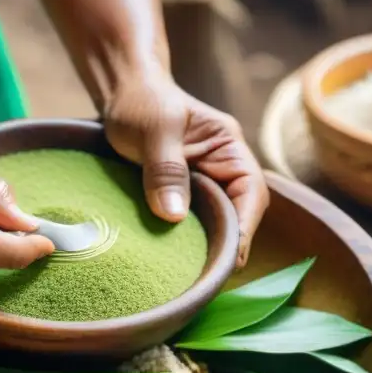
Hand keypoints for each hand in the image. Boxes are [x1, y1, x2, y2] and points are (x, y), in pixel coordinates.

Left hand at [102, 71, 269, 265]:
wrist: (121, 92)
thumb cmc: (141, 101)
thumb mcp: (153, 129)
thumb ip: (166, 169)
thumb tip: (174, 217)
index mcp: (229, 149)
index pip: (251, 194)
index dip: (243, 230)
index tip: (226, 261)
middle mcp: (223, 170)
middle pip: (237, 217)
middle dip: (223, 246)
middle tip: (202, 280)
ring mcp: (203, 184)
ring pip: (213, 224)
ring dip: (202, 246)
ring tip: (187, 277)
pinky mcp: (180, 195)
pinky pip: (189, 224)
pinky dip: (182, 240)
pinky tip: (168, 260)